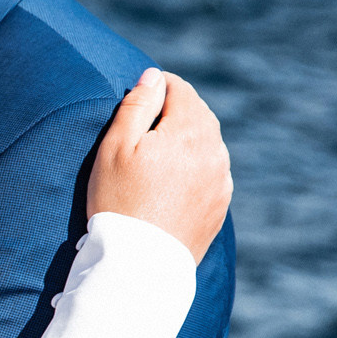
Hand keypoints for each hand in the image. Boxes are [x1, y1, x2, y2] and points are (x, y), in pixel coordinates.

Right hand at [87, 68, 231, 260]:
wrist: (139, 261)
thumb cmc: (118, 201)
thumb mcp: (115, 147)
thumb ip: (137, 105)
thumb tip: (154, 76)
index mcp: (189, 130)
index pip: (180, 90)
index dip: (158, 86)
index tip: (140, 95)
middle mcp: (214, 150)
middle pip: (199, 114)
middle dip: (174, 111)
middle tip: (143, 125)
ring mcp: (221, 178)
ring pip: (208, 142)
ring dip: (187, 139)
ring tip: (155, 155)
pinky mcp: (221, 202)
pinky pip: (212, 171)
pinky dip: (195, 166)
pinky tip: (171, 180)